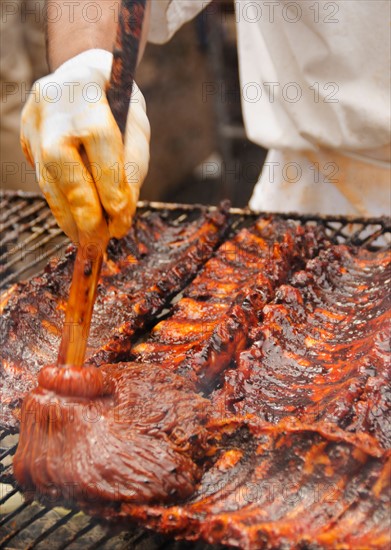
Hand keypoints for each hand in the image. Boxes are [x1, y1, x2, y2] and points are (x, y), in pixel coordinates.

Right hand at [20, 49, 149, 242]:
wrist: (79, 73)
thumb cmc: (116, 101)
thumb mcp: (137, 124)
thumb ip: (133, 164)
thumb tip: (122, 212)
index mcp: (87, 96)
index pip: (100, 149)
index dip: (111, 191)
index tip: (121, 223)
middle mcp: (53, 110)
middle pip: (64, 169)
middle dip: (84, 213)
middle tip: (99, 243)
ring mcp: (34, 124)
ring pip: (48, 180)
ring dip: (68, 217)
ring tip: (86, 241)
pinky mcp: (26, 138)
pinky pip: (43, 179)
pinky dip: (60, 205)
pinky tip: (74, 223)